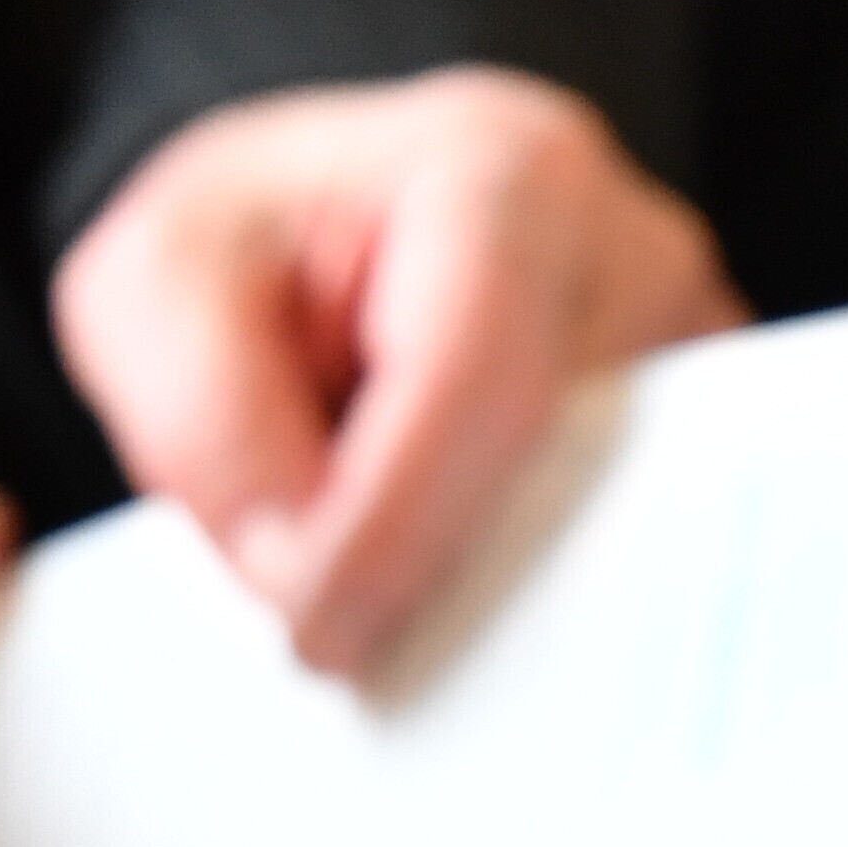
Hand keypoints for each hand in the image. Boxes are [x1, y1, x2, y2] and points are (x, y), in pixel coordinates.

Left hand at [54, 67, 740, 674]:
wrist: (307, 220)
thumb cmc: (234, 244)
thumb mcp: (149, 287)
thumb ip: (207, 419)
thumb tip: (300, 572)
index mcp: (500, 174)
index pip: (477, 373)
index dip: (398, 522)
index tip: (319, 637)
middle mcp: (630, 248)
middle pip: (571, 462)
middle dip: (453, 581)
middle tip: (347, 672)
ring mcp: (687, 344)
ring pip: (618, 519)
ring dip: (503, 602)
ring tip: (394, 661)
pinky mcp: (698, 427)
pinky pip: (640, 539)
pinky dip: (541, 599)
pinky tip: (458, 639)